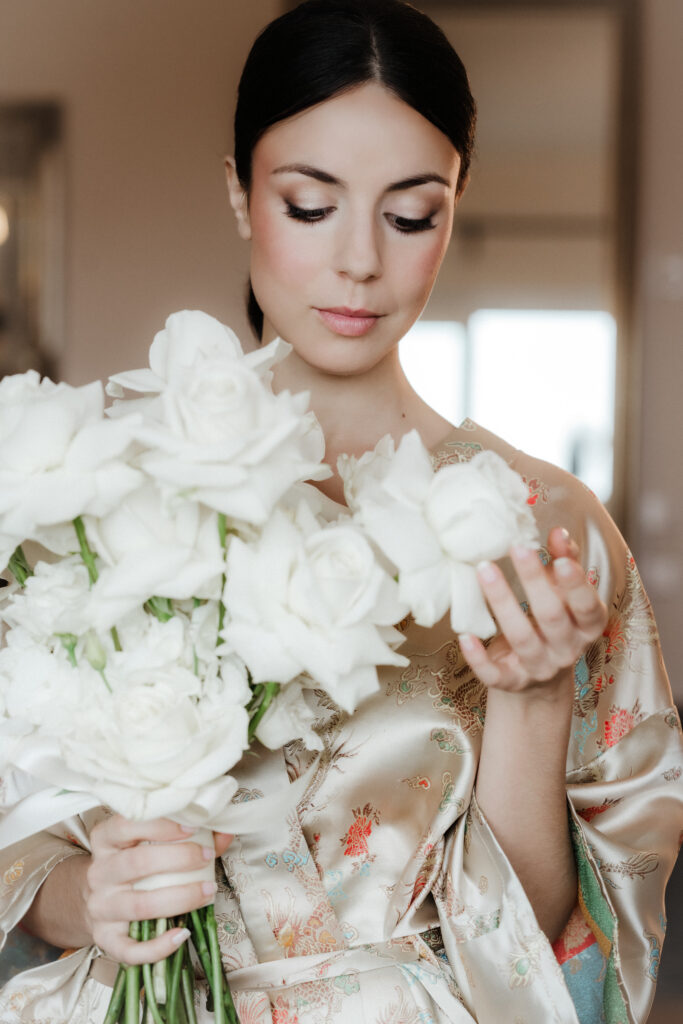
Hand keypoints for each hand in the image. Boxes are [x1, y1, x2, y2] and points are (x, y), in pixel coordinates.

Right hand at [85, 816, 232, 963]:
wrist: (95, 898)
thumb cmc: (133, 864)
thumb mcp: (150, 842)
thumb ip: (190, 837)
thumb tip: (225, 833)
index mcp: (106, 841)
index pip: (126, 826)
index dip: (161, 825)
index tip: (193, 827)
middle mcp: (99, 872)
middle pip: (136, 863)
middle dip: (178, 859)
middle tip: (207, 857)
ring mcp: (101, 908)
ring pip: (139, 905)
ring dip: (179, 898)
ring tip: (208, 891)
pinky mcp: (105, 939)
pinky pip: (129, 949)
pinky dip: (157, 947)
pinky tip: (182, 934)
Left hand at [459, 526, 606, 693]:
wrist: (538, 680)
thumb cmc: (552, 623)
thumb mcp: (563, 595)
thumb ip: (565, 562)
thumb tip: (559, 533)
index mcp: (586, 626)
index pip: (587, 607)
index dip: (576, 585)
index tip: (560, 560)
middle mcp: (567, 650)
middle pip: (551, 616)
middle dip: (535, 581)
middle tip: (517, 548)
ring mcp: (539, 668)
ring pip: (522, 637)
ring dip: (502, 603)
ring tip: (484, 570)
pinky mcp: (512, 683)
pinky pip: (494, 674)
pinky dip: (478, 658)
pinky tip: (464, 636)